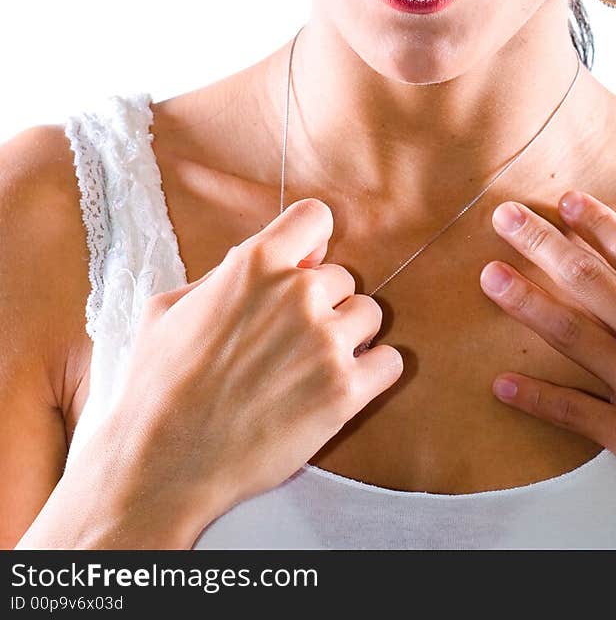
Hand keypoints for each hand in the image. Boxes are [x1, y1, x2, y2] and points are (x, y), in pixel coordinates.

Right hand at [110, 199, 403, 536]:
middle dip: (322, 304)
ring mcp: (325, 342)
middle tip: (291, 340)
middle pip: (343, 277)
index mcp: (254, 265)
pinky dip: (374, 373)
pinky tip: (343, 385)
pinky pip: (391, 361)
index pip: (315, 218)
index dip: (311, 243)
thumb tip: (259, 254)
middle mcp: (297, 294)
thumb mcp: (170, 306)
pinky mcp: (345, 391)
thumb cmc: (158, 385)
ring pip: (369, 315)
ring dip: (348, 336)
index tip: (305, 266)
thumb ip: (222, 274)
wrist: (162, 464)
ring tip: (313, 366)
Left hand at [478, 189, 615, 549]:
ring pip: (574, 335)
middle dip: (544, 244)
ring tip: (489, 277)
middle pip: (592, 281)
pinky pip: (575, 414)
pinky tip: (501, 383)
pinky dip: (536, 398)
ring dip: (526, 303)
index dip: (600, 225)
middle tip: (505, 218)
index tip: (567, 200)